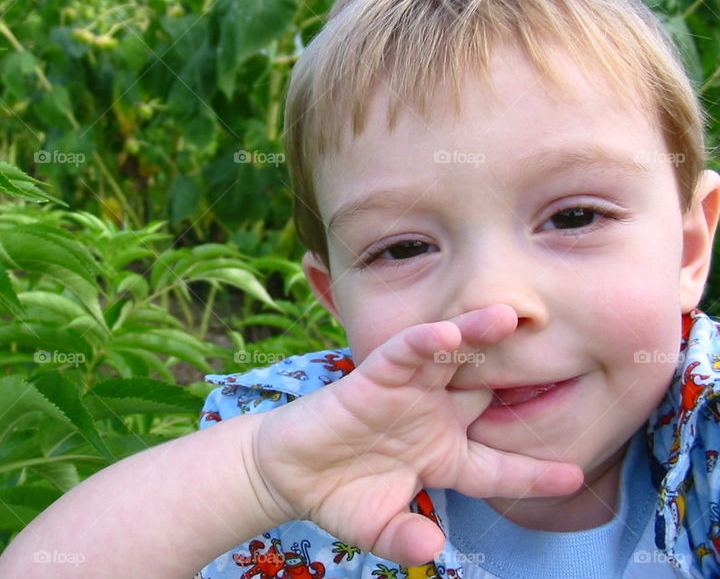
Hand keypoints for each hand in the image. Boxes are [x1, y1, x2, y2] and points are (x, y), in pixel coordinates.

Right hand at [249, 304, 583, 564]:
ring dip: (477, 336)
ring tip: (509, 317)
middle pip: (487, 393)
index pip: (499, 465)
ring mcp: (407, 394)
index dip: (534, 472)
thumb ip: (403, 539)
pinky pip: (403, 354)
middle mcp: (434, 417)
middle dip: (521, 378)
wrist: (287, 472)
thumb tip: (431, 545)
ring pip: (450, 360)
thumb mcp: (375, 528)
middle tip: (563, 353)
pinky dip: (424, 343)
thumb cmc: (336, 495)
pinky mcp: (373, 377)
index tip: (575, 475)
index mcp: (444, 456)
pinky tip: (448, 333)